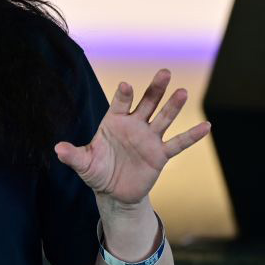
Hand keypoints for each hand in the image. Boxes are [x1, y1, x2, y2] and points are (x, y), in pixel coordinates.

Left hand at [54, 69, 209, 206]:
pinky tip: (206, 127)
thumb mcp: (84, 164)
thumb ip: (73, 155)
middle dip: (155, 89)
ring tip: (183, 92)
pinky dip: (192, 136)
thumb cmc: (97, 171)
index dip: (123, 95)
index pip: (120, 104)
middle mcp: (134, 126)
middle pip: (147, 103)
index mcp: (114, 122)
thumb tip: (57, 149)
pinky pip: (178, 144)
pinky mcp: (160, 155)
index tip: (127, 86)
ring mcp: (149, 139)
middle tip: (164, 72)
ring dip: (174, 106)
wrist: (113, 192)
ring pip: (164, 118)